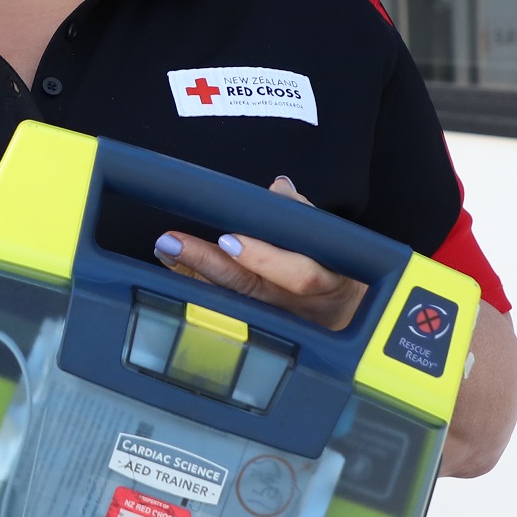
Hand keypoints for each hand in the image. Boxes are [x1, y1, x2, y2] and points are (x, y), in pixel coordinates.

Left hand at [154, 175, 366, 331]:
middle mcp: (296, 306)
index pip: (297, 274)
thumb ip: (305, 214)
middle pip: (250, 287)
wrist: (350, 317)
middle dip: (208, 264)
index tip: (228, 240)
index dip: (263, 259)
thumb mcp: (336, 242)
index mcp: (327, 281)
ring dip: (193, 275)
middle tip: (173, 241)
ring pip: (230, 302)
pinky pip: (222, 308)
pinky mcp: (257, 328)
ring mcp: (274, 322)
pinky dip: (196, 287)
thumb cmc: (339, 269)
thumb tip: (279, 188)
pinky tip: (174, 268)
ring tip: (166, 249)